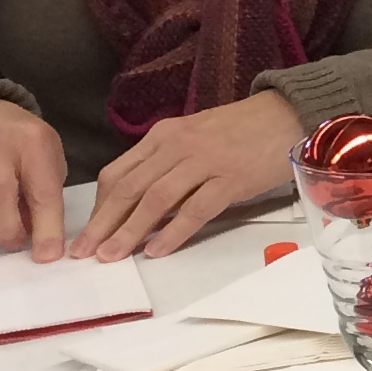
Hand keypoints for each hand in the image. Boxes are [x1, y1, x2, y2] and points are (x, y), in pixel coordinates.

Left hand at [76, 91, 303, 261]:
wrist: (287, 113)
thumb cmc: (242, 130)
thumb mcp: (194, 138)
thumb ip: (167, 164)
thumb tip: (141, 204)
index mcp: (163, 136)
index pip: (118, 173)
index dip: (98, 207)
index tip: (87, 233)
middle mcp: (177, 146)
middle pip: (129, 188)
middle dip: (102, 224)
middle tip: (83, 253)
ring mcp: (205, 161)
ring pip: (155, 200)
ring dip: (129, 231)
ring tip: (112, 257)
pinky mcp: (231, 178)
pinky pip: (195, 209)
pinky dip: (173, 232)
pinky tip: (157, 251)